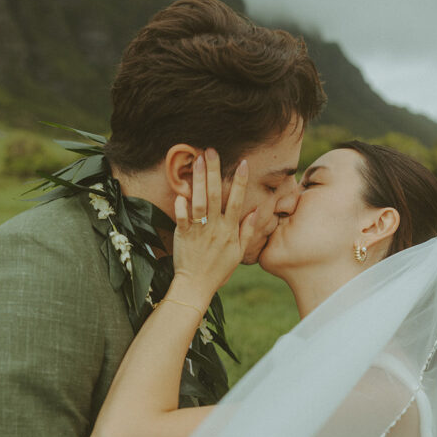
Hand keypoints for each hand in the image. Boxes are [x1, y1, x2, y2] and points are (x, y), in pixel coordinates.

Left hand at [172, 149, 256, 305]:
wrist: (196, 285)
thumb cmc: (218, 270)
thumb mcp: (239, 253)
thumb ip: (247, 231)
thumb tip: (256, 212)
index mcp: (230, 230)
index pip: (237, 201)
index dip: (240, 182)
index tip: (243, 163)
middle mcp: (215, 227)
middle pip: (215, 195)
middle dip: (214, 171)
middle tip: (212, 151)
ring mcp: (199, 231)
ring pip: (199, 202)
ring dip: (198, 180)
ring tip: (197, 161)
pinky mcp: (183, 236)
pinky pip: (182, 219)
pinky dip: (181, 206)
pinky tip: (180, 192)